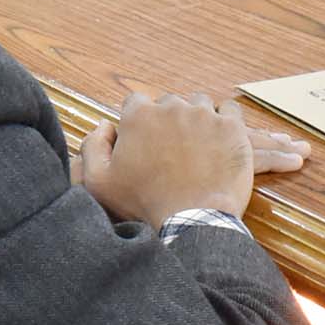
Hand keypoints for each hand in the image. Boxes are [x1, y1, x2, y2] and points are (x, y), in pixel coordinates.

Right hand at [78, 91, 307, 228]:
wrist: (191, 222)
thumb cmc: (144, 204)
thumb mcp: (99, 182)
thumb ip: (92, 147)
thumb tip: (104, 125)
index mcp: (139, 116)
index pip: (136, 103)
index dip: (140, 121)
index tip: (146, 139)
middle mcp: (171, 106)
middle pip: (169, 102)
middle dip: (170, 119)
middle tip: (174, 147)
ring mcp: (204, 115)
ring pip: (200, 104)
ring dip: (198, 118)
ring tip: (200, 143)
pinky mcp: (232, 127)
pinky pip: (231, 111)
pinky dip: (227, 120)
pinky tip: (224, 135)